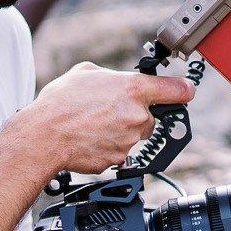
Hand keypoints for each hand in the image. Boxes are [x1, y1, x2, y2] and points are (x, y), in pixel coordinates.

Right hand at [20, 61, 193, 174]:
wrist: (43, 136)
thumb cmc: (60, 104)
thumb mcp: (86, 72)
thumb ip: (112, 76)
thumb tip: (119, 80)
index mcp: (133, 89)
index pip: (176, 90)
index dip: (183, 90)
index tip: (187, 92)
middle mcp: (137, 115)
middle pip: (150, 117)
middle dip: (134, 115)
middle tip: (107, 111)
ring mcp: (130, 139)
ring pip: (134, 135)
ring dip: (120, 131)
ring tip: (93, 124)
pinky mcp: (120, 158)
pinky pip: (121, 151)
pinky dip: (109, 146)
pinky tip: (91, 138)